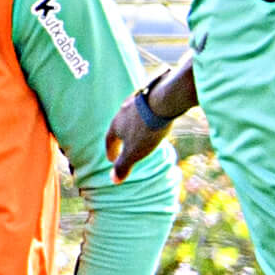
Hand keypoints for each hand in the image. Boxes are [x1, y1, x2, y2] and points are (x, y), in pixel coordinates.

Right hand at [105, 61, 196, 182]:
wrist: (165, 99)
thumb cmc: (147, 129)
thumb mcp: (134, 152)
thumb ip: (123, 166)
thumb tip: (113, 180)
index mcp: (116, 125)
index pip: (109, 140)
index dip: (111, 151)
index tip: (112, 160)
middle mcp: (123, 111)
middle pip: (119, 126)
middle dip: (121, 137)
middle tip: (124, 146)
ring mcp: (137, 101)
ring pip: (132, 116)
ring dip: (134, 125)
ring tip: (140, 132)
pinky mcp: (152, 93)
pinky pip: (146, 108)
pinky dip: (147, 116)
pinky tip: (155, 119)